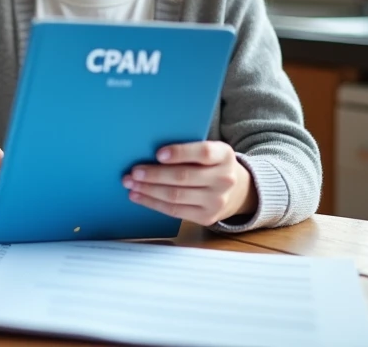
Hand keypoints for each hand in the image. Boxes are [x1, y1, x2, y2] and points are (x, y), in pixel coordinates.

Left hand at [123, 141, 256, 225]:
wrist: (237, 191)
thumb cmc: (212, 165)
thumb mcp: (210, 151)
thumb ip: (188, 150)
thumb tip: (148, 150)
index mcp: (224, 156)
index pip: (203, 153)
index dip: (180, 153)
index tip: (158, 154)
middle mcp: (224, 179)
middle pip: (183, 177)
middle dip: (154, 174)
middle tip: (133, 172)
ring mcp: (216, 201)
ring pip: (176, 196)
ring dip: (148, 190)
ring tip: (130, 184)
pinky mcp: (207, 217)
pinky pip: (175, 211)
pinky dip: (153, 203)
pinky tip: (138, 196)